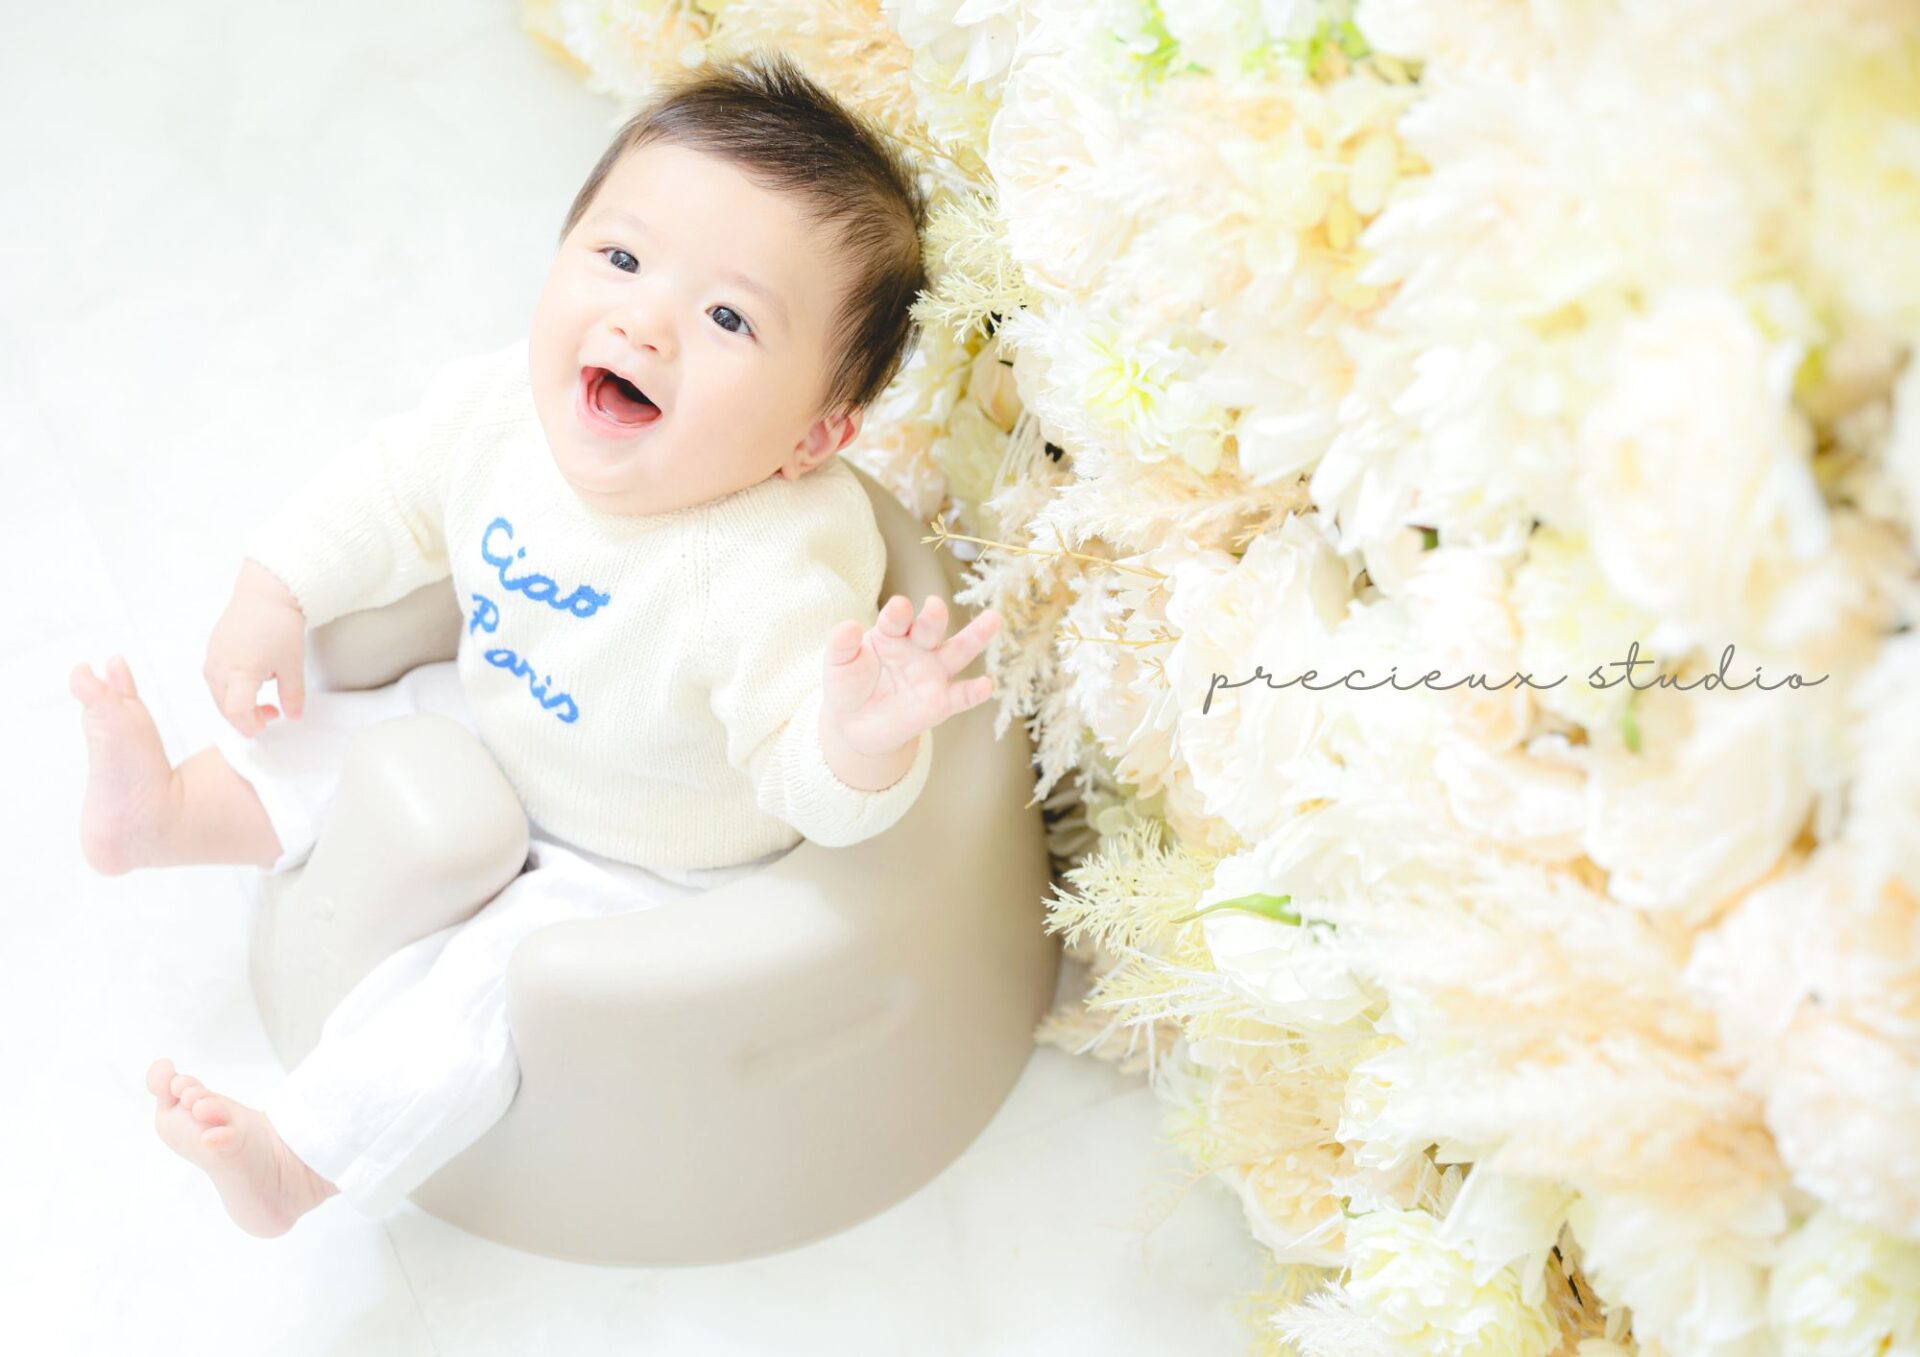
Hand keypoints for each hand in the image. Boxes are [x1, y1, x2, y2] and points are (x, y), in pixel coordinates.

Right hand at [203, 559, 307, 737]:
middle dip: (246, 719)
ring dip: (238, 706)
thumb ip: (292, 695)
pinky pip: (216, 681)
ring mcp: (212, 659)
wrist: (265, 594)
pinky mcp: (212, 651)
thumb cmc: (279, 626)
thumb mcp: (293, 665)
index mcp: (239, 672)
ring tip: (265, 703)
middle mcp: (219, 668)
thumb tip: (293, 717)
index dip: (250, 725)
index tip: (266, 726)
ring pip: (218, 696)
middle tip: (271, 716)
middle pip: (224, 708)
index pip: (236, 711)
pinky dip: (231, 691)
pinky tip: (252, 684)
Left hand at [821, 594, 1002, 758]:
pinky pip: (960, 696)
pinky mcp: (941, 703)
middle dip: (932, 617)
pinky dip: (974, 692)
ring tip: (992, 620)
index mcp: (892, 632)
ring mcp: (932, 674)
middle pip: (930, 628)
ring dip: (974, 636)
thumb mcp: (838, 664)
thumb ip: (842, 645)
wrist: (855, 725)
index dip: (898, 613)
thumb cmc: (848, 685)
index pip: (897, 619)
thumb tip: (847, 625)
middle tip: (934, 605)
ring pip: (957, 652)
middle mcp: (918, 647)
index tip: (899, 607)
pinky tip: (985, 684)